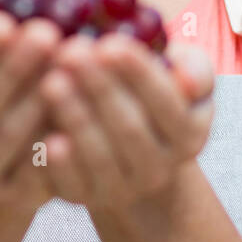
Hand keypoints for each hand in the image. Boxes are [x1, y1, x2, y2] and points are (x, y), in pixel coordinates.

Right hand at [0, 11, 61, 212]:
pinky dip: (57, 134)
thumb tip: (3, 23)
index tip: (2, 23)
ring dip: (41, 95)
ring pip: (8, 136)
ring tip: (69, 59)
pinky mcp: (10, 198)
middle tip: (47, 33)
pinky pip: (37, 165)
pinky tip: (78, 105)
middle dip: (14, 67)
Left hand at [36, 33, 215, 213]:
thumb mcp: (179, 75)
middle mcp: (159, 169)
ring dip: (76, 118)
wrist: (120, 141)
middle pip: (130, 129)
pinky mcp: (84, 198)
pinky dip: (60, 165)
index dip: (139, 74)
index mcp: (188, 134)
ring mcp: (122, 189)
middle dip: (100, 88)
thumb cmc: (147, 92)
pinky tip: (46, 138)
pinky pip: (72, 185)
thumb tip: (188, 83)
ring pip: (100, 157)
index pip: (168, 104)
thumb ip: (195, 70)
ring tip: (51, 81)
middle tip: (71, 52)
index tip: (110, 43)